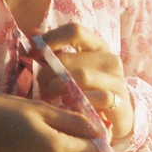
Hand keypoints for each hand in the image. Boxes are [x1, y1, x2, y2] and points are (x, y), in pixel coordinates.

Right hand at [0, 94, 103, 151]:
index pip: (97, 151)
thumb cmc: (0, 112)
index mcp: (57, 151)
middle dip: (83, 145)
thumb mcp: (40, 109)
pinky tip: (40, 150)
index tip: (92, 122)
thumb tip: (99, 129)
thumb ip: (73, 121)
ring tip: (51, 135)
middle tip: (68, 124)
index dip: (99, 137)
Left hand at [33, 24, 134, 142]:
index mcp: (98, 47)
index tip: (33, 54)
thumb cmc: (89, 93)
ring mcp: (117, 80)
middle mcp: (110, 60)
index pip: (74, 30)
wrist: (117, 121)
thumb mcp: (72, 71)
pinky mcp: (120, 101)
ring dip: (59, 87)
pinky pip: (95, 97)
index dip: (50, 39)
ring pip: (82, 76)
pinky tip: (69, 107)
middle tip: (38, 84)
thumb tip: (32, 33)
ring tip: (49, 95)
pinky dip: (78, 102)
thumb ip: (54, 54)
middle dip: (47, 71)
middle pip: (70, 59)